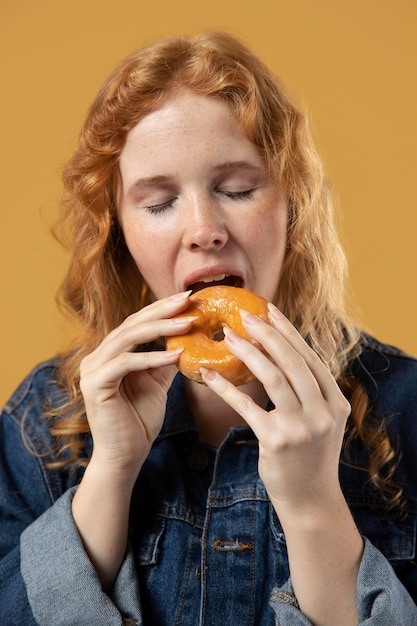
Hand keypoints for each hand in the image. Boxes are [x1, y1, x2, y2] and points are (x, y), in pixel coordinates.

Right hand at [79, 291, 193, 477]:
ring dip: (160, 328)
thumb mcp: (157, 383)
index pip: (136, 322)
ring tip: (188, 322)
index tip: (188, 298)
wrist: (125, 455)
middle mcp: (97, 356)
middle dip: (162, 310)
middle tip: (188, 298)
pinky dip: (151, 357)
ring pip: (128, 338)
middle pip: (132, 323)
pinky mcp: (95, 384)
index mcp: (110, 354)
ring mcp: (92, 369)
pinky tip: (176, 355)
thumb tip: (187, 339)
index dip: (161, 309)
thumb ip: (165, 361)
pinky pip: (125, 363)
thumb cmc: (139, 420)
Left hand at [201, 303, 350, 511]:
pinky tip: (209, 374)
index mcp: (335, 401)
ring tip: (228, 336)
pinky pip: (247, 406)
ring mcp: (301, 427)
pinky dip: (226, 387)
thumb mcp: (320, 420)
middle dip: (268, 334)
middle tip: (245, 315)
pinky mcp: (276, 441)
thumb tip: (280, 353)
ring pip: (273, 377)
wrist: (310, 500)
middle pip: (293, 362)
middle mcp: (323, 411)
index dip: (288, 331)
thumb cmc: (309, 455)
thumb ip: (308, 391)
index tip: (270, 310)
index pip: (309, 357)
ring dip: (249, 352)